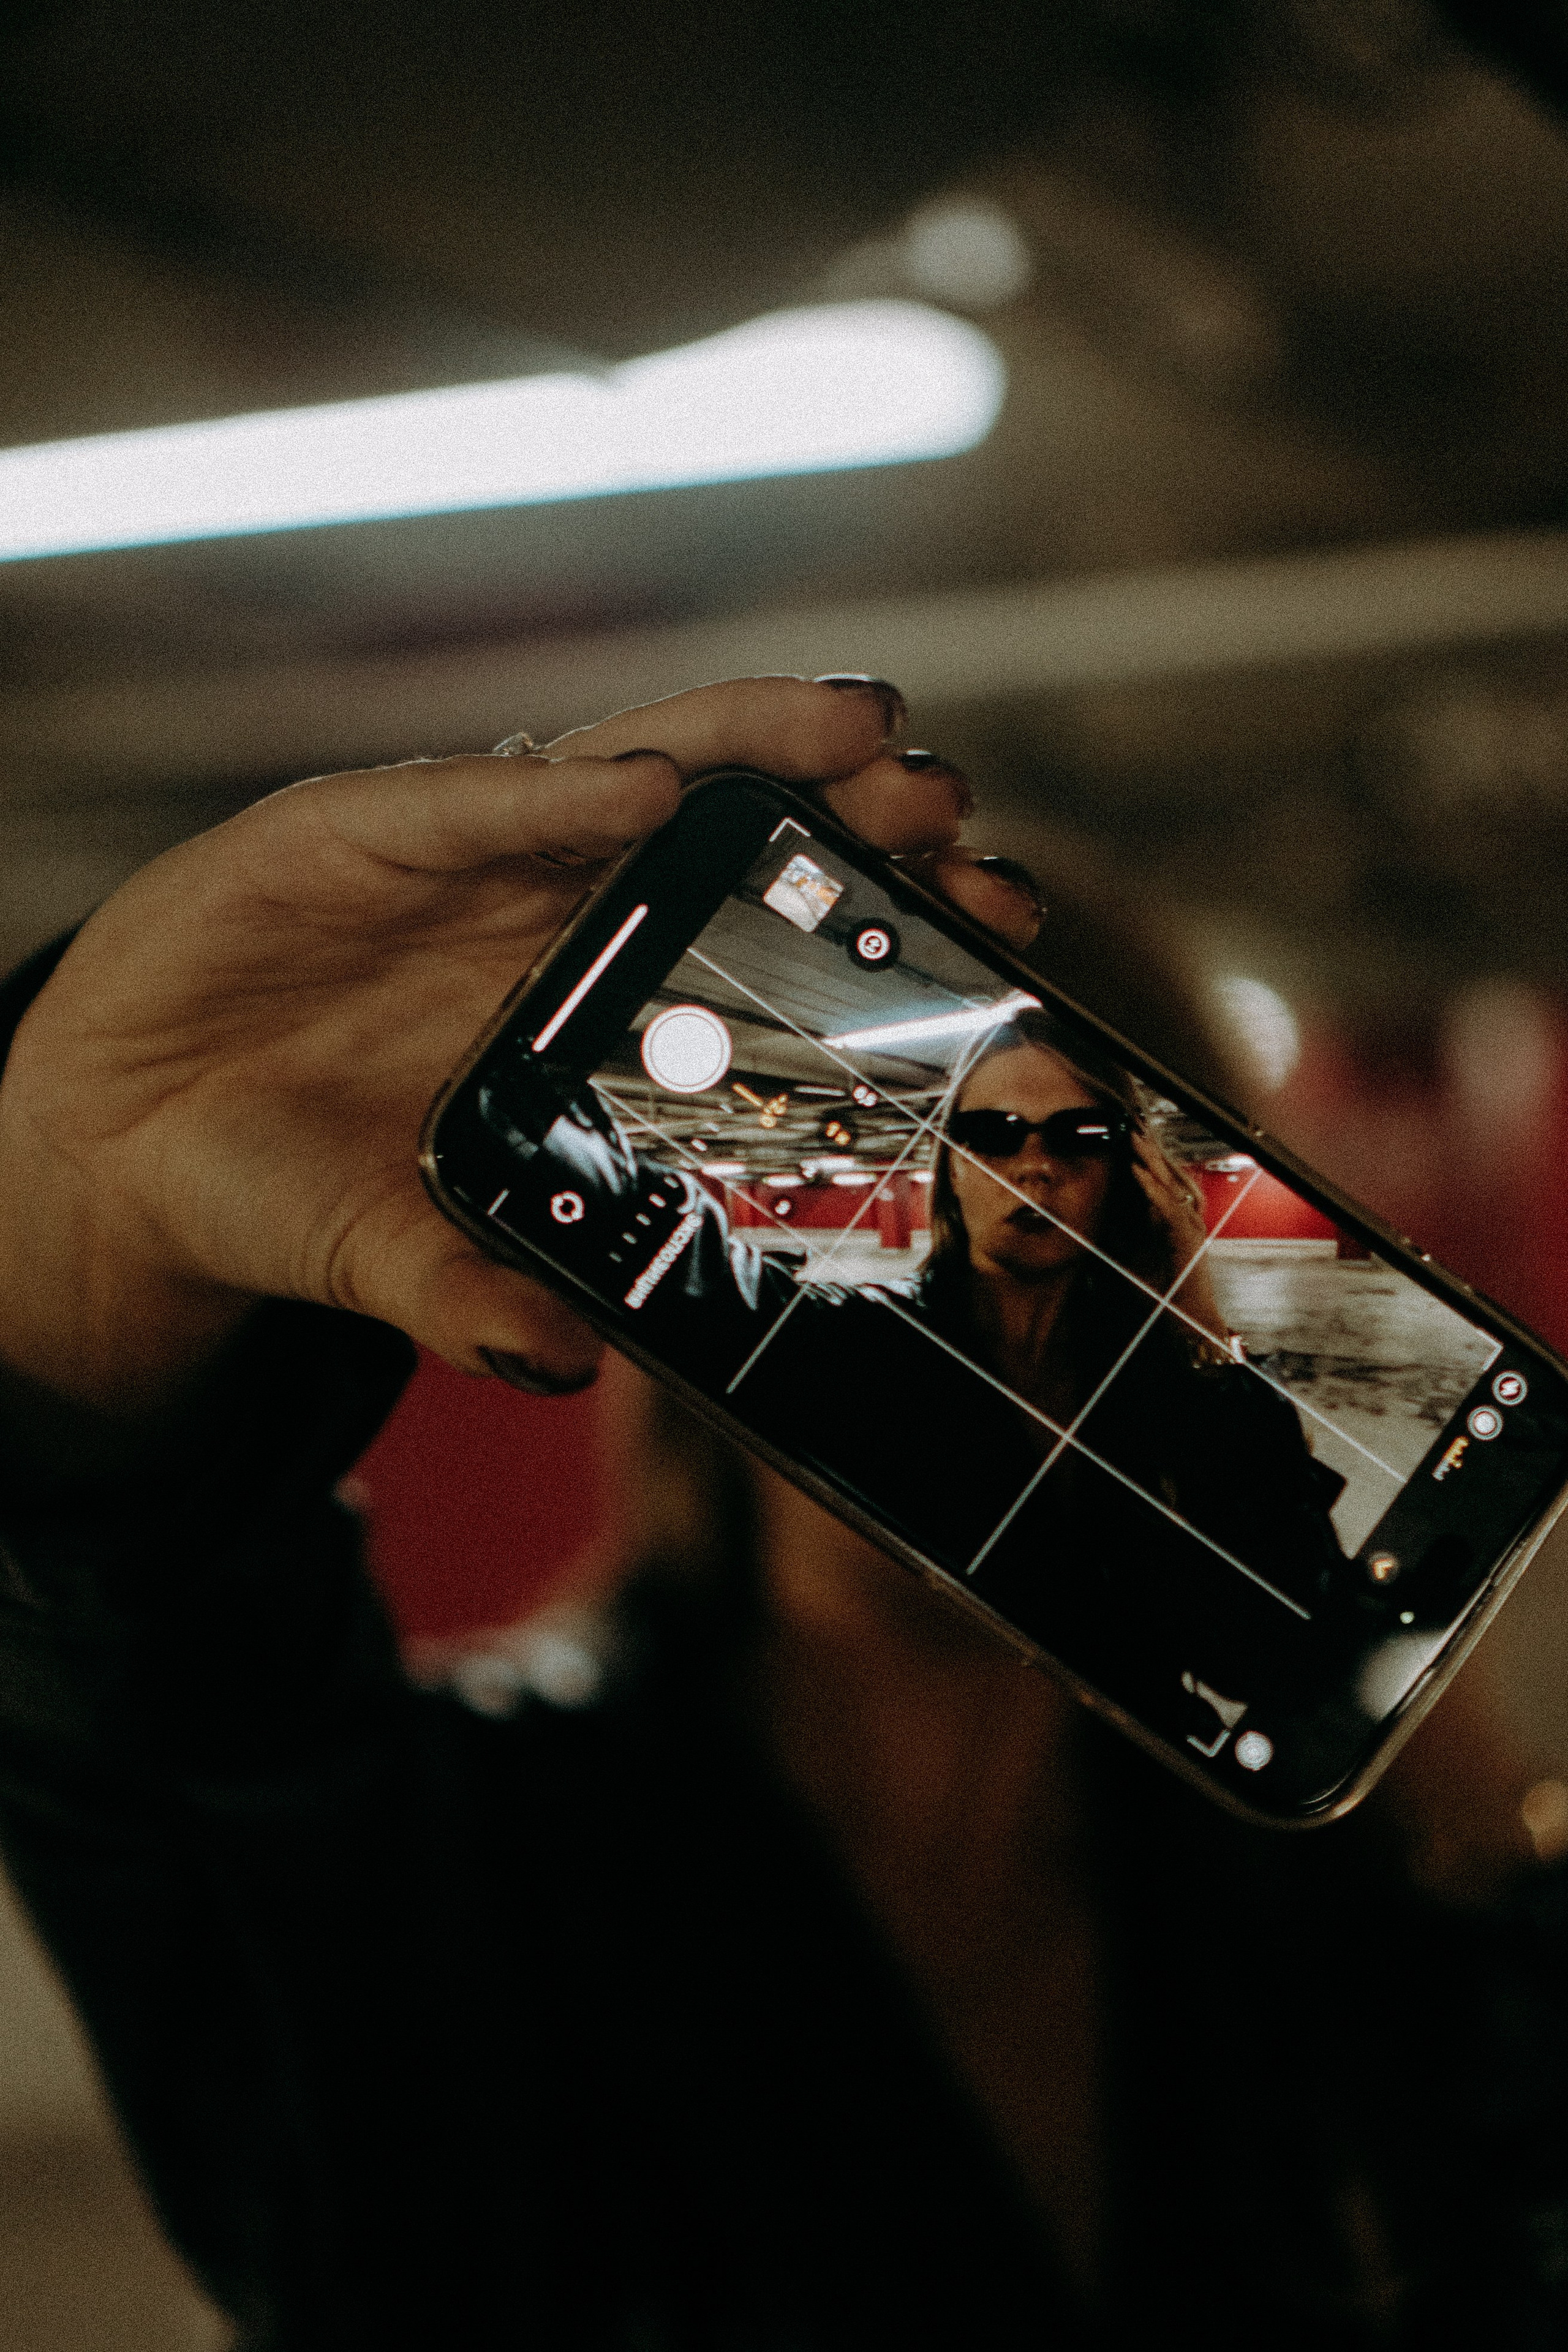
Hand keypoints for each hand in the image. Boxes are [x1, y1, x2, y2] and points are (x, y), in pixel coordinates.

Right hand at [0, 677, 1040, 1424]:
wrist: (129, 1133)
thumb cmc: (289, 1182)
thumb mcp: (390, 1254)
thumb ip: (471, 1296)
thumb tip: (568, 1366)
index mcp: (582, 993)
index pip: (752, 931)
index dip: (868, 912)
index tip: (991, 910)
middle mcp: (539, 905)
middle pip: (722, 826)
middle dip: (841, 802)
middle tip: (946, 803)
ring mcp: (449, 857)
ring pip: (619, 767)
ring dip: (742, 741)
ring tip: (856, 729)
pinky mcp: (341, 829)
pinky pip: (453, 804)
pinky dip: (541, 793)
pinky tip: (637, 787)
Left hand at [1129, 1131, 1228, 1344]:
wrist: (1186, 1320)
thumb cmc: (1160, 1290)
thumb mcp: (1128, 1256)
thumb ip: (1116, 1233)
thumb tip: (1091, 1214)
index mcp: (1171, 1217)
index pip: (1158, 1178)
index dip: (1143, 1155)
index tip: (1124, 1133)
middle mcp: (1184, 1215)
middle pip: (1167, 1173)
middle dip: (1149, 1148)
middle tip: (1130, 1122)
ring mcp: (1190, 1224)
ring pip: (1172, 1183)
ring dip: (1152, 1160)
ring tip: (1134, 1138)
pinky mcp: (1189, 1237)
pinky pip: (1171, 1207)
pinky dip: (1154, 1189)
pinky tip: (1139, 1173)